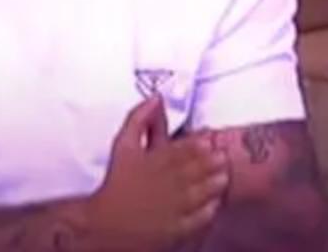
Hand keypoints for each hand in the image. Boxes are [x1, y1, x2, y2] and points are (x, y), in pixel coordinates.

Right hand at [85, 97, 229, 251]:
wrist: (104, 224)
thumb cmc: (116, 183)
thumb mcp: (123, 146)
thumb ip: (138, 119)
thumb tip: (155, 98)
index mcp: (154, 161)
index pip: (184, 149)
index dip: (201, 144)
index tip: (210, 140)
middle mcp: (165, 183)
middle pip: (198, 169)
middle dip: (213, 162)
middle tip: (223, 157)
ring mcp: (172, 207)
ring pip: (203, 192)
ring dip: (216, 182)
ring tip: (223, 176)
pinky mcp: (176, 230)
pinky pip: (200, 218)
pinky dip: (210, 208)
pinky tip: (214, 202)